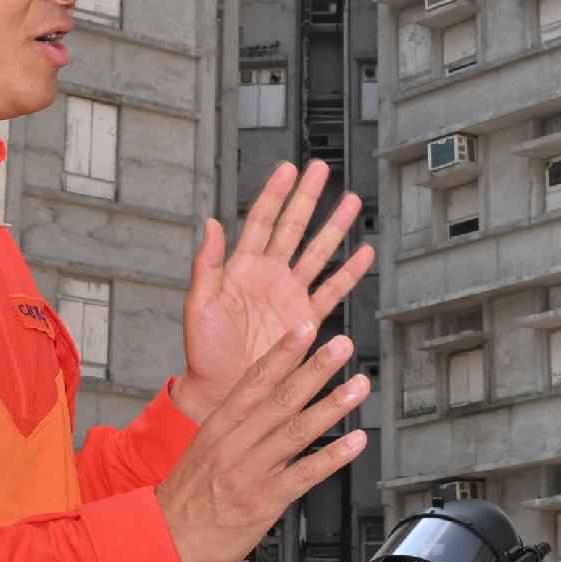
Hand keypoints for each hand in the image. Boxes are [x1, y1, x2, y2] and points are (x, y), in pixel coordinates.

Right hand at [153, 334, 370, 561]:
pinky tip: (354, 442)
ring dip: (332, 405)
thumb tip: (270, 414)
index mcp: (218, 427)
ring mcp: (249, 472)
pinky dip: (332, 457)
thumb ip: (238, 433)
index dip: (282, 352)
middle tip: (341, 346)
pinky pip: (303, 474)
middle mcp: (234, 444)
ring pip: (297, 430)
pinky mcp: (262, 502)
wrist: (162, 543)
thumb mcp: (202, 454)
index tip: (305, 329)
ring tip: (357, 386)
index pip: (254, 380)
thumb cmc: (183, 501)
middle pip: (281, 398)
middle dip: (315, 368)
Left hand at [176, 163, 373, 419]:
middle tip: (320, 171)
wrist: (223, 392)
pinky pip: (331, 291)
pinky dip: (349, 273)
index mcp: (240, 270)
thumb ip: (206, 265)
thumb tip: (209, 225)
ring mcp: (288, 297)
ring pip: (317, 253)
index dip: (274, 194)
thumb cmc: (203, 354)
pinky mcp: (305, 320)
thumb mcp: (198, 307)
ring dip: (334, 228)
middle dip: (308, 198)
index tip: (288, 170)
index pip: (260, 221)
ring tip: (350, 203)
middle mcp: (268, 277)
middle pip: (292, 228)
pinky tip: (362, 255)